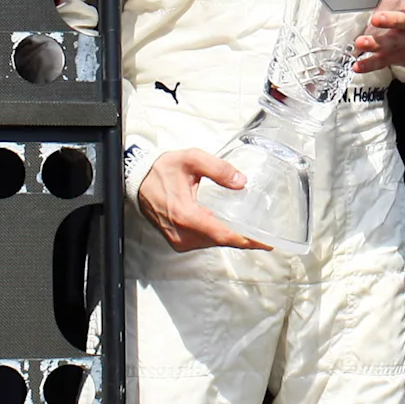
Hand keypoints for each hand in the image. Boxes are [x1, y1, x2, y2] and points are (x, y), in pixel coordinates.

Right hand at [137, 149, 269, 251]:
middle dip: (244, 239)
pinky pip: (204, 242)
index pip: (223, 234)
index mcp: (186, 215)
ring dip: (232, 238)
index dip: (247, 240)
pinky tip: (231, 229)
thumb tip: (241, 181)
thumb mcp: (192, 159)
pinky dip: (219, 237)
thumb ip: (218, 168)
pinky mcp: (178, 241)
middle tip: (266, 235)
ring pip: (213, 243)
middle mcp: (182, 233)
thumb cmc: (162, 170)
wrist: (138, 181)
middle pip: (221, 241)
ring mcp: (179, 240)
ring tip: (253, 231)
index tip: (266, 242)